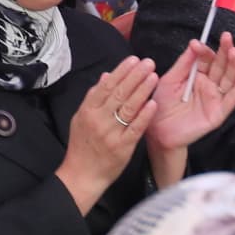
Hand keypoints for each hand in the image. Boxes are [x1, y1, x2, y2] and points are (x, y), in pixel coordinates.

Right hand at [59, 58, 159, 208]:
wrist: (82, 174)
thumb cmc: (82, 145)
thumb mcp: (81, 118)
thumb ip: (93, 97)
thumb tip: (106, 76)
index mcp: (88, 110)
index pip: (107, 86)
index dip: (121, 71)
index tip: (133, 60)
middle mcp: (99, 119)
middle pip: (120, 94)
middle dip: (136, 76)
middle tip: (149, 63)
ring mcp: (111, 134)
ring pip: (129, 108)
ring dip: (143, 90)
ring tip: (154, 77)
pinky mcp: (123, 147)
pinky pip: (136, 128)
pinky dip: (145, 115)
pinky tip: (154, 103)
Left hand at [145, 35, 234, 149]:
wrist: (157, 131)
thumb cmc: (161, 104)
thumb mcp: (170, 79)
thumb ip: (184, 63)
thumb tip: (195, 43)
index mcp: (196, 75)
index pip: (206, 59)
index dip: (204, 50)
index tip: (197, 44)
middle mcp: (208, 84)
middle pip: (221, 65)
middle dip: (225, 51)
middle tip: (227, 37)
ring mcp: (215, 98)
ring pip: (229, 78)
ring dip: (234, 64)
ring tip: (234, 52)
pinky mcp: (219, 112)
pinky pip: (233, 98)